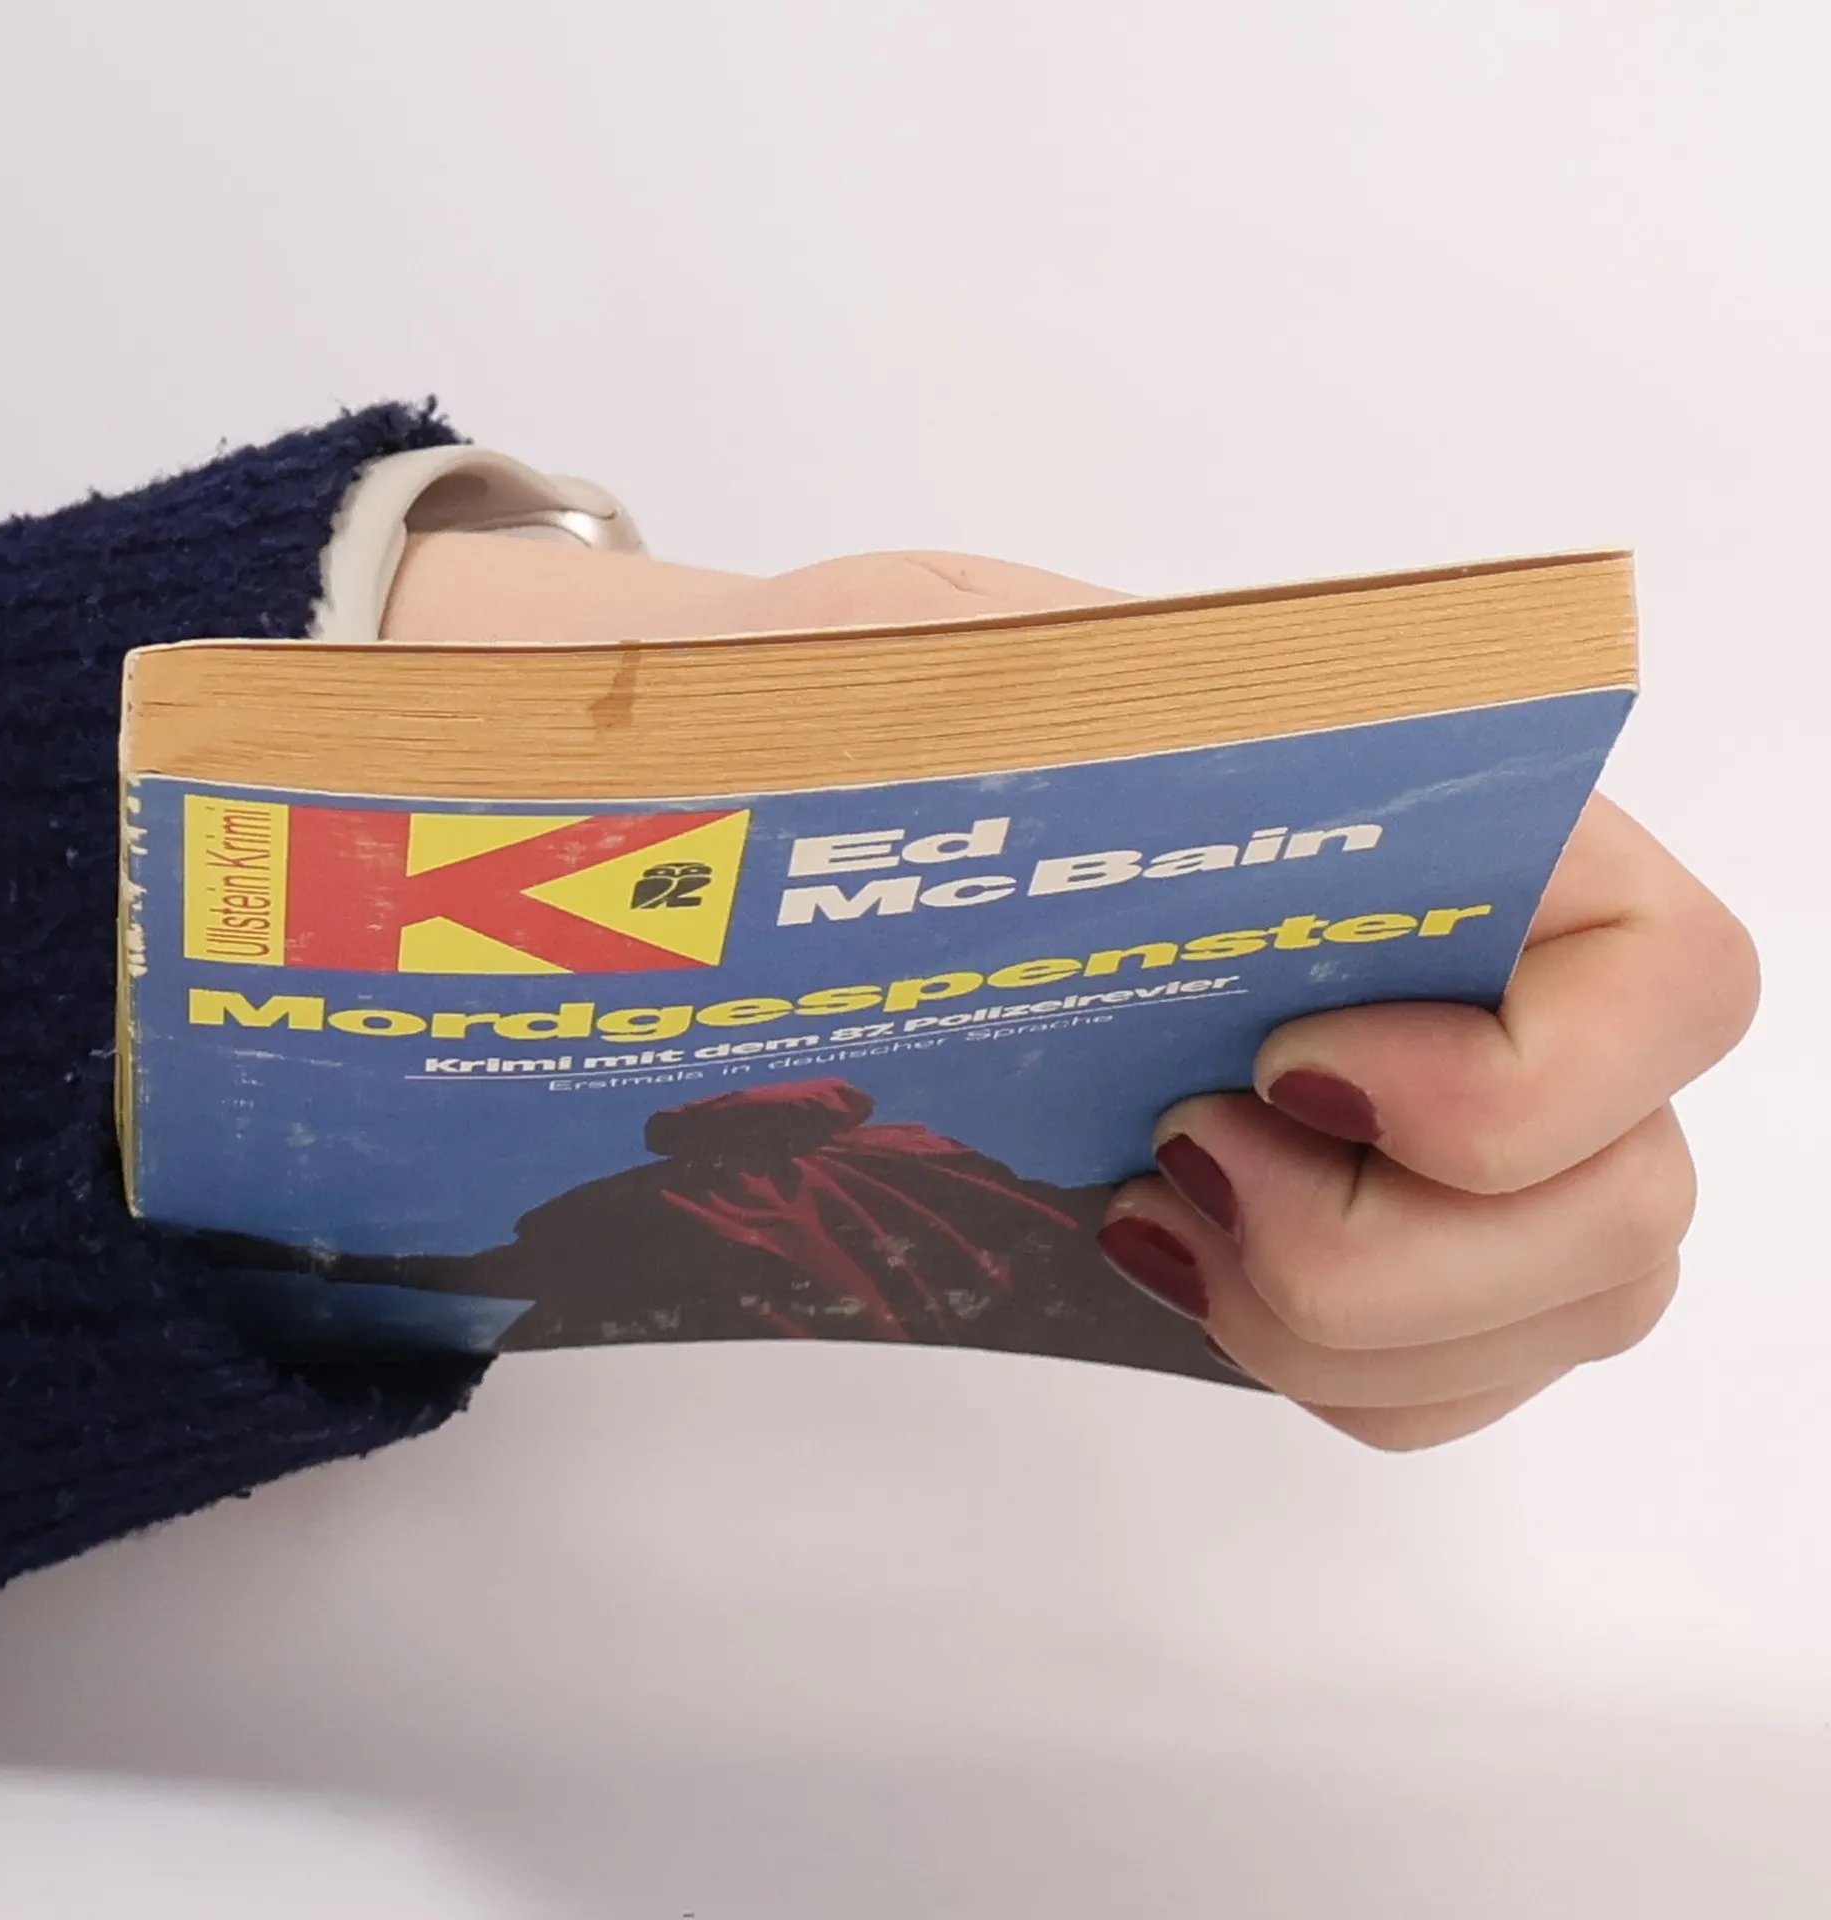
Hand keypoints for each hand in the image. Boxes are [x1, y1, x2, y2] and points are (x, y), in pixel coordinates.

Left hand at [388, 535, 1759, 1448]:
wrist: (810, 831)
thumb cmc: (891, 733)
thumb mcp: (934, 651)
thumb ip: (1029, 677)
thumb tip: (1063, 748)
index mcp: (1448, 821)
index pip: (1666, 970)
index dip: (1526, 1079)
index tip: (1284, 1069)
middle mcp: (1490, 984)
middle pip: (1622, 1200)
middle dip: (1389, 1253)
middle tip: (1179, 1158)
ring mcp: (1448, 1132)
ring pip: (1554, 1311)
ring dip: (1345, 1322)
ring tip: (1157, 1213)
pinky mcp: (1366, 1234)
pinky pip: (1443, 1381)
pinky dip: (1325, 1371)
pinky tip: (1173, 1268)